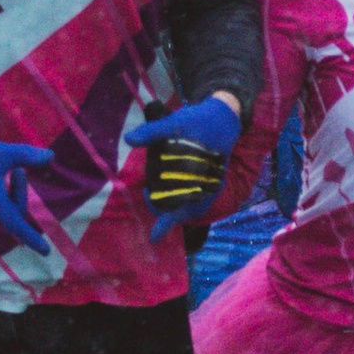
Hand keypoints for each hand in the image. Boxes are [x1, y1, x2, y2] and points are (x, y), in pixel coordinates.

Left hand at [125, 94, 242, 239]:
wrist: (224, 117)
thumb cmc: (198, 122)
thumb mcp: (174, 123)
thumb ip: (152, 132)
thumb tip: (129, 140)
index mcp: (196, 178)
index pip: (179, 209)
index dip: (165, 224)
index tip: (154, 237)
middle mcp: (205, 187)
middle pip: (181, 212)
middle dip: (164, 211)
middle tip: (148, 195)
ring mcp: (209, 186)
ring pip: (189, 207)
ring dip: (173, 207)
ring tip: (157, 195)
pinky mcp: (211, 183)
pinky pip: (196, 200)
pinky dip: (183, 201)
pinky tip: (173, 192)